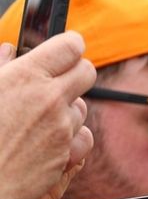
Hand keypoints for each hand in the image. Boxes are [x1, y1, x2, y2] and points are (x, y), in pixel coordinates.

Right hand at [0, 33, 93, 198]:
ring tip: (40, 116)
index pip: (71, 46)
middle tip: (59, 78)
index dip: (70, 45)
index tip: (66, 47)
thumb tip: (9, 49)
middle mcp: (51, 99)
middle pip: (88, 72)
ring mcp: (62, 128)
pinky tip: (52, 137)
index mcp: (26, 76)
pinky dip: (72, 135)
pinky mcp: (67, 154)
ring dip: (67, 107)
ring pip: (82, 106)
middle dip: (76, 71)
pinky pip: (83, 136)